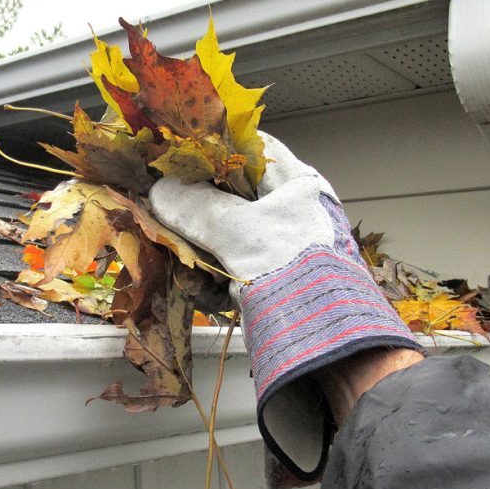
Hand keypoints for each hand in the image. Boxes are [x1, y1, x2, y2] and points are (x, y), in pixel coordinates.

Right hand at [149, 133, 424, 477]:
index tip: (175, 148)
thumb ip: (199, 208)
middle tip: (161, 193)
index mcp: (298, 183)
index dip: (213, 143)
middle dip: (195, 195)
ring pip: (226, 228)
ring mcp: (279, 244)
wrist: (328, 345)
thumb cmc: (298, 273)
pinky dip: (207, 268)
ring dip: (197, 234)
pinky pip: (229, 262)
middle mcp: (290, 208)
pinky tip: (188, 272)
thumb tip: (160, 189)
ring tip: (167, 233)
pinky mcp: (267, 277)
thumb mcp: (242, 232)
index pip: (252, 146)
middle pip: (233, 189)